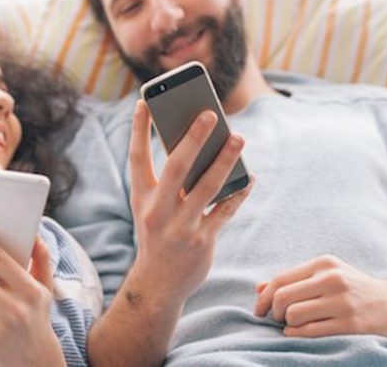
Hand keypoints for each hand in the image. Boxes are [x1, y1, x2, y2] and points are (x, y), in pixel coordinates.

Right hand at [128, 101, 252, 303]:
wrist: (157, 283)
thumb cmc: (156, 234)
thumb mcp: (151, 208)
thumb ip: (166, 182)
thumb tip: (196, 147)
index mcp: (141, 198)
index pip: (136, 158)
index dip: (138, 130)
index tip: (143, 102)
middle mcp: (157, 211)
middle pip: (176, 167)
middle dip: (193, 138)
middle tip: (210, 113)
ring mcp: (180, 227)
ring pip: (207, 186)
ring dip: (225, 160)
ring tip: (239, 138)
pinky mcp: (202, 241)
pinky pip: (225, 210)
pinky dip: (239, 192)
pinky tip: (250, 177)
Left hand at [254, 255, 386, 337]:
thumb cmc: (352, 288)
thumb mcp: (325, 275)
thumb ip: (293, 280)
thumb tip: (258, 288)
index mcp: (323, 264)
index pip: (280, 279)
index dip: (264, 297)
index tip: (259, 310)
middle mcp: (332, 279)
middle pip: (283, 296)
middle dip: (273, 311)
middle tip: (277, 318)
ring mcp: (343, 301)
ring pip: (293, 314)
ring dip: (286, 323)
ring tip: (291, 324)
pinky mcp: (351, 323)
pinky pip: (310, 331)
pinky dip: (297, 334)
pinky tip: (297, 332)